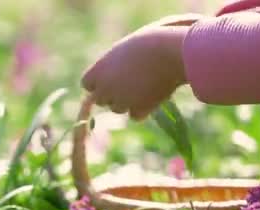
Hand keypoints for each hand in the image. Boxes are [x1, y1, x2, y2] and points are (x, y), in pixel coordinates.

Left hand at [81, 14, 201, 119]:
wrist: (172, 52)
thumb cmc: (151, 42)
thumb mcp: (125, 49)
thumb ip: (113, 65)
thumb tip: (111, 78)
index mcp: (99, 69)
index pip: (87, 84)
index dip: (99, 82)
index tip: (111, 77)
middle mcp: (105, 87)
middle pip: (101, 99)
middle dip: (112, 94)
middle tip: (130, 82)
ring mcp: (121, 100)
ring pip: (118, 108)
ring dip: (128, 102)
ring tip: (145, 84)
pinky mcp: (138, 109)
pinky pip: (135, 115)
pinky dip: (143, 109)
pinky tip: (153, 94)